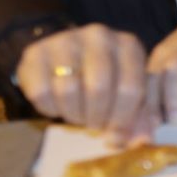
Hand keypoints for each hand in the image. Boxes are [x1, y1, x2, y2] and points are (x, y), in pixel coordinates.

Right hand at [17, 25, 149, 145]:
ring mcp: (65, 40)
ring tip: (79, 115)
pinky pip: (41, 92)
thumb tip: (141, 140)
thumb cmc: (106, 79)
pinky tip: (58, 105)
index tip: (116, 134)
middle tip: (95, 125)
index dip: (123, 120)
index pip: (130, 89)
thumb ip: (139, 117)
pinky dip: (50, 109)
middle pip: (98, 89)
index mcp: (128, 45)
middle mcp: (99, 36)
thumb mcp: (128, 93)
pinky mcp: (35, 52)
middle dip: (97, 117)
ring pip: (68, 90)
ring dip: (74, 114)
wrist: (65, 60)